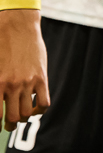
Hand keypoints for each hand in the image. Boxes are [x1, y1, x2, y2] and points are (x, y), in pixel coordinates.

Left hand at [0, 9, 48, 130]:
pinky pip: (44, 102)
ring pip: (27, 113)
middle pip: (13, 119)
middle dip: (10, 126)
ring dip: (23, 118)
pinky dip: (40, 110)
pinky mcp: (42, 77)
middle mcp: (12, 85)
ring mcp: (28, 82)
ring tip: (21, 116)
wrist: (17, 27)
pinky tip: (35, 107)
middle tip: (8, 125)